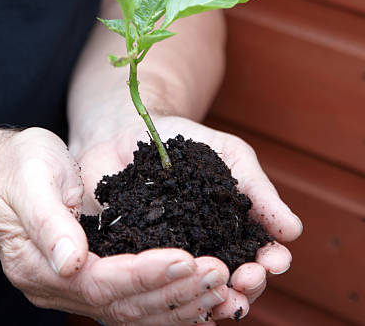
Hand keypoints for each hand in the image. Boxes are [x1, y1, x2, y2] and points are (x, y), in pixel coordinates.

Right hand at [0, 127, 231, 324]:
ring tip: (222, 286)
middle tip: (219, 273)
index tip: (187, 259)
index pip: (101, 280)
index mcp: (39, 266)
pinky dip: (169, 303)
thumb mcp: (30, 182)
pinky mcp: (93, 278)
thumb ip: (48, 222)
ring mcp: (75, 287)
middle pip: (123, 304)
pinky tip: (199, 298)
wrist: (4, 173)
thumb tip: (72, 263)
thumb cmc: (18, 169)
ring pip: (134, 312)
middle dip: (174, 291)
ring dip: (180, 303)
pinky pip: (134, 302)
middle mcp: (58, 287)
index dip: (146, 273)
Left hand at [76, 116, 302, 321]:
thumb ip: (259, 191)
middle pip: (231, 283)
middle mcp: (205, 251)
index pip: (260, 257)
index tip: (274, 262)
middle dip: (245, 289)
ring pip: (193, 291)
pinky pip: (149, 279)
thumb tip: (294, 231)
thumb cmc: (190, 142)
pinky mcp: (135, 255)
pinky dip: (162, 290)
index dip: (271, 264)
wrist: (136, 127)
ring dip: (210, 300)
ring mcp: (170, 256)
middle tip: (245, 281)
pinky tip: (171, 293)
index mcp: (234, 231)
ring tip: (217, 300)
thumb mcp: (232, 156)